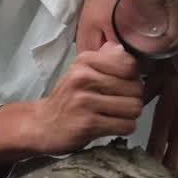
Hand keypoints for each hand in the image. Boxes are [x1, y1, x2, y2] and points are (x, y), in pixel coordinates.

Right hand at [29, 42, 145, 154]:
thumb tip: (122, 48)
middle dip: (133, 99)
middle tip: (119, 104)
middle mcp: (84, 77)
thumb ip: (104, 58)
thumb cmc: (67, 98)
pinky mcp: (88, 124)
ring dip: (129, 115)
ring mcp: (85, 101)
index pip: (130, 64)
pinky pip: (126, 126)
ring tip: (116, 115)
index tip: (123, 85)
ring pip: (134, 107)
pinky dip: (124, 128)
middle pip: (136, 88)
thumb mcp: (81, 71)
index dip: (133, 77)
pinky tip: (112, 126)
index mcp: (85, 61)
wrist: (41, 124)